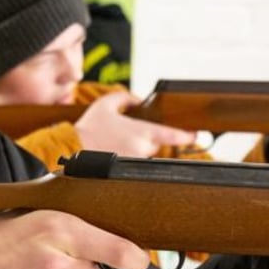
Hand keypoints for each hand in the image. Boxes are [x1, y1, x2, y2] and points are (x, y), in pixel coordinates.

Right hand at [75, 91, 196, 157]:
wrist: (73, 149)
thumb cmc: (89, 127)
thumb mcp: (106, 103)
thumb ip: (126, 98)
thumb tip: (137, 101)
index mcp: (142, 131)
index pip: (173, 136)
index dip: (187, 136)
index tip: (195, 135)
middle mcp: (142, 149)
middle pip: (156, 143)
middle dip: (146, 137)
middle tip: (127, 132)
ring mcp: (135, 161)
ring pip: (144, 153)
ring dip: (135, 147)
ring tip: (115, 141)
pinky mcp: (125, 170)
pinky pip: (133, 161)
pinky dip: (126, 155)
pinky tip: (112, 149)